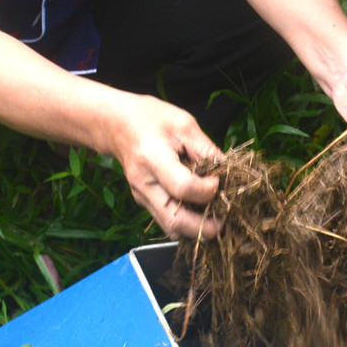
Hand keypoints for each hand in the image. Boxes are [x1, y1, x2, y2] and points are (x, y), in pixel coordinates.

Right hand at [102, 93, 223, 238]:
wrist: (116, 125)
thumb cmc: (150, 118)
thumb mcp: (184, 125)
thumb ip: (206, 150)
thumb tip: (229, 172)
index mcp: (152, 158)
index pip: (183, 188)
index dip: (207, 190)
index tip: (219, 181)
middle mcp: (143, 183)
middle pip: (175, 221)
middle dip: (205, 227)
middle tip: (226, 220)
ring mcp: (141, 196)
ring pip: (171, 228)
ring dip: (196, 228)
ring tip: (216, 216)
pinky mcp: (144, 202)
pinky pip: (168, 220)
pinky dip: (187, 222)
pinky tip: (201, 210)